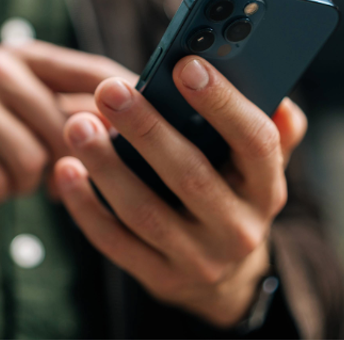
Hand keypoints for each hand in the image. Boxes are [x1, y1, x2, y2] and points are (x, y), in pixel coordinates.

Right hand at [0, 41, 133, 202]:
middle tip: (54, 176)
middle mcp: (0, 64)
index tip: (155, 131)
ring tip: (14, 174)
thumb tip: (135, 136)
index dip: (129, 102)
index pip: (96, 73)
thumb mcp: (21, 99)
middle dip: (67, 164)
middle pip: (68, 129)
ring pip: (33, 161)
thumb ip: (70, 109)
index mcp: (30, 55)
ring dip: (27, 182)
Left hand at [53, 55, 306, 326]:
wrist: (223, 278)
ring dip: (106, 165)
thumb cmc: (232, 196)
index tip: (185, 65)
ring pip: (144, 210)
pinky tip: (66, 170)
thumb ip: (271, 130)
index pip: (255, 142)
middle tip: (110, 90)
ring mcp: (198, 260)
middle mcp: (239, 229)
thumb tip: (277, 95)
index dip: (222, 103)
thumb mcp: (258, 167)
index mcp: (267, 189)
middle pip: (190, 174)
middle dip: (146, 129)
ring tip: (77, 125)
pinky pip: (115, 241)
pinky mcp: (160, 278)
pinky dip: (86, 205)